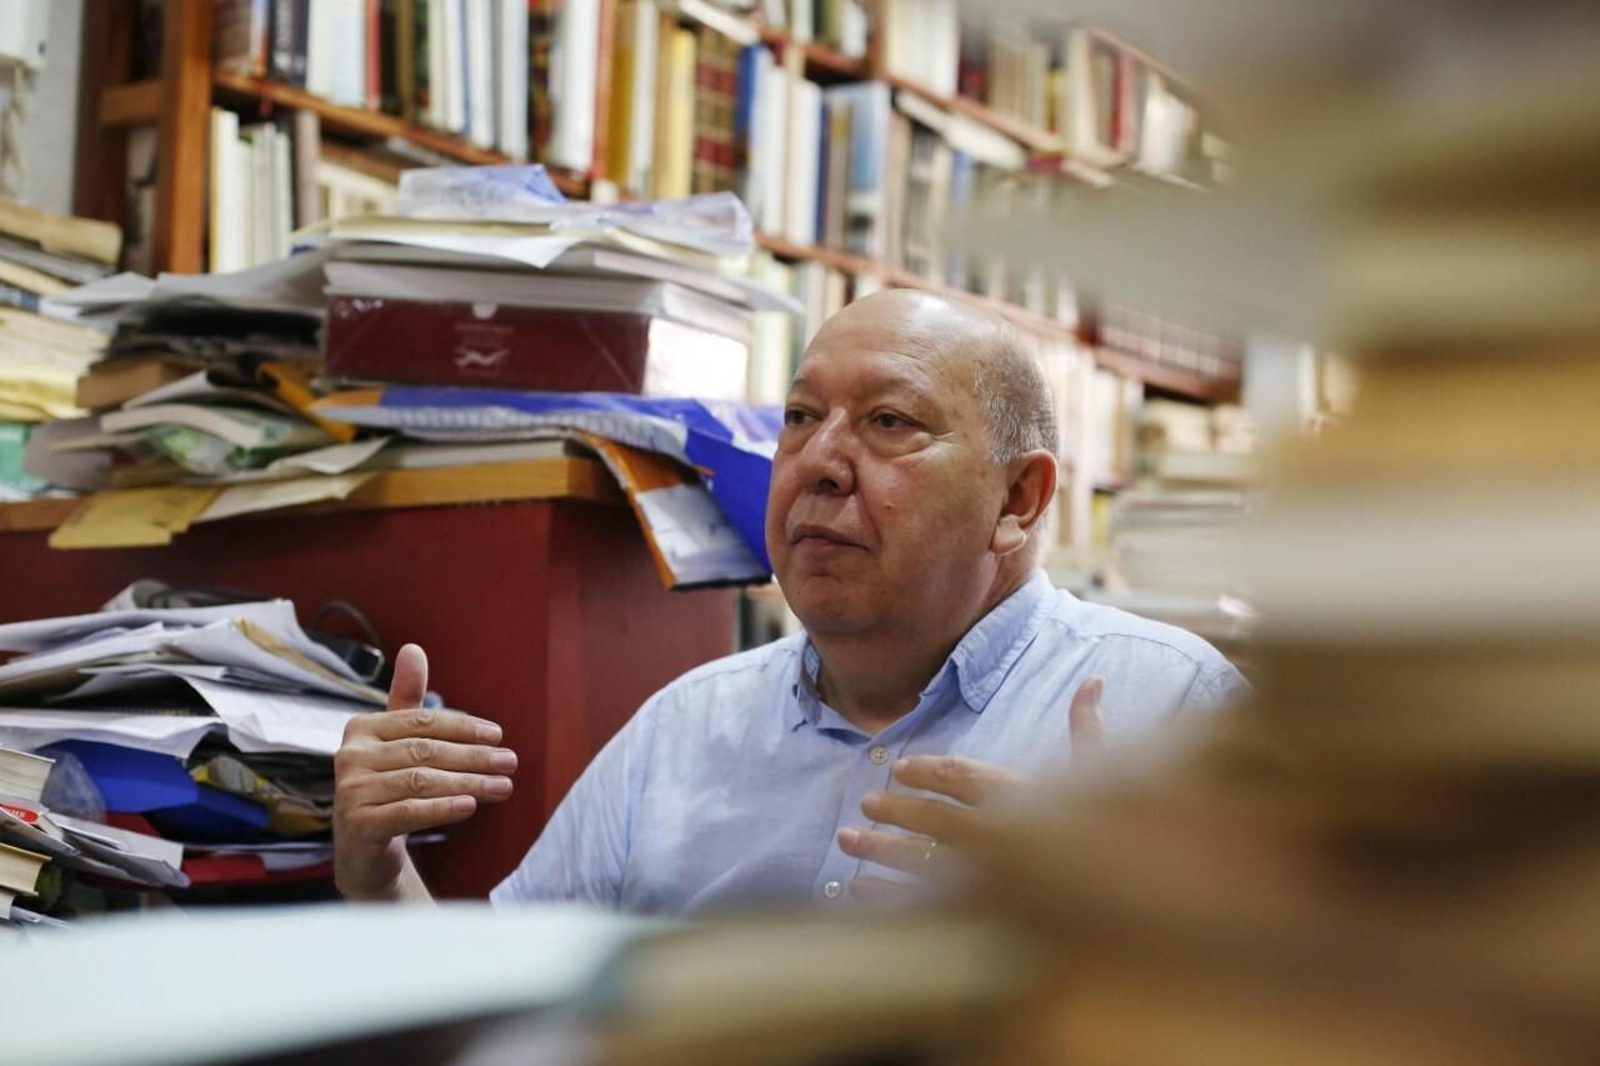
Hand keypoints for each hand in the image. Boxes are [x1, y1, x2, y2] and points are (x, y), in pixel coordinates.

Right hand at [333, 644, 517, 900]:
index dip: (463, 728)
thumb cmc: (386, 786)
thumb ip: (408, 699)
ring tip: (504, 786)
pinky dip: (442, 809)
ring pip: (421, 781)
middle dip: (473, 756)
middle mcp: (350, 757)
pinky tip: (471, 806)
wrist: (362, 849)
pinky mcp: (358, 826)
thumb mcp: (397, 742)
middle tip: (511, 762)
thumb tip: (413, 648)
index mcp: (361, 729)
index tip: (499, 735)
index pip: (421, 722)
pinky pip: (408, 813)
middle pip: (425, 752)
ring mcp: (350, 792)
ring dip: (469, 782)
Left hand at [838, 675, 1104, 901]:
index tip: (900, 769)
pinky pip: (926, 907)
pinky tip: (859, 888)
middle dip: (897, 809)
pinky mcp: (980, 917)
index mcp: (1025, 798)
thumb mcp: (1105, 779)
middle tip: (866, 803)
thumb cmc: (1114, 837)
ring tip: (846, 839)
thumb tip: (1093, 680)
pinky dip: (888, 897)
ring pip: (922, 861)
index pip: (964, 776)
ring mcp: (989, 881)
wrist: (1130, 900)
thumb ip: (1087, 731)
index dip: (929, 770)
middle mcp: (1003, 837)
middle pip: (935, 818)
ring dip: (879, 850)